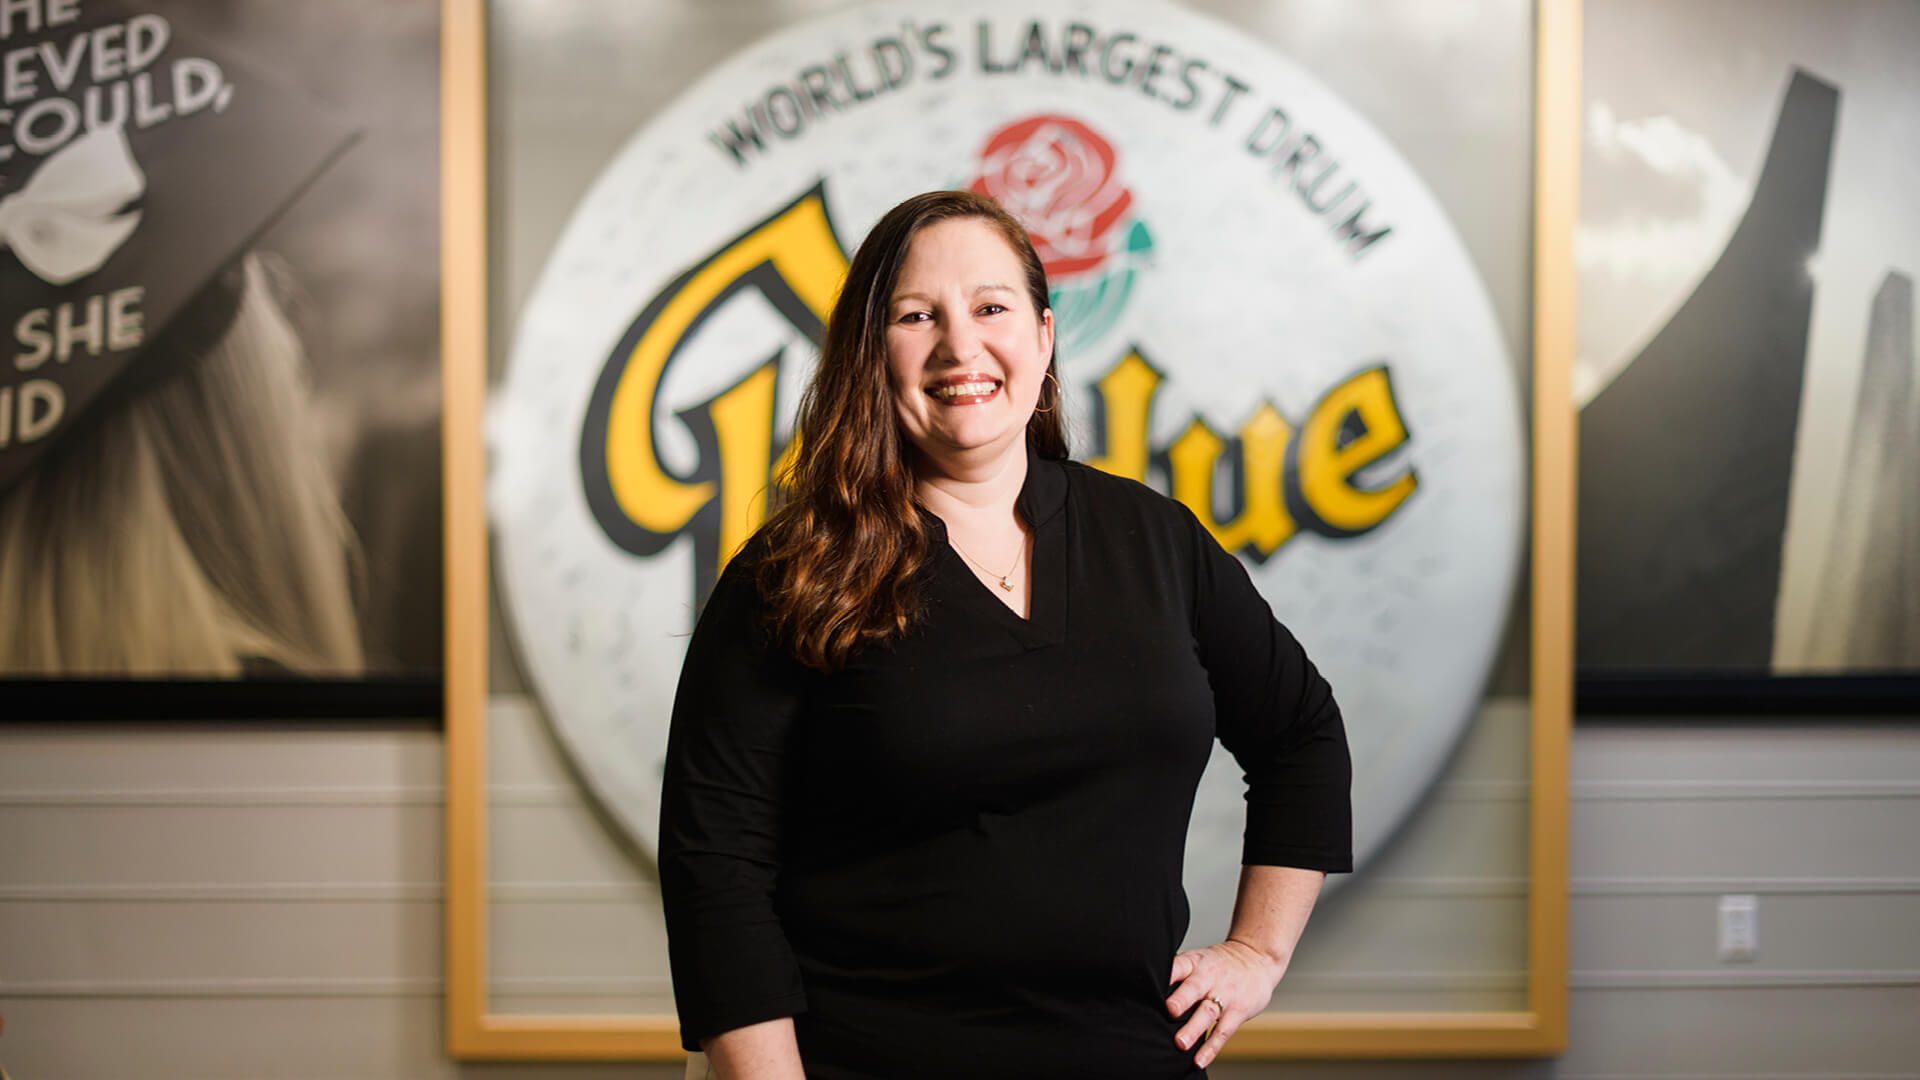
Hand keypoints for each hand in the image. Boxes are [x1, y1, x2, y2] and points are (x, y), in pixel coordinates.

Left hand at [1164, 938, 1288, 1067]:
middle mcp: (1209, 977)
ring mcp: (1225, 995)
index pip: (1179, 965)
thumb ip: (1176, 974)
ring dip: (1193, 1029)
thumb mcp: (1198, 959)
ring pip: (1208, 1012)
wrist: (1256, 959)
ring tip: (1180, 1043)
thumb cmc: (1217, 964)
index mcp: (1195, 962)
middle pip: (1194, 988)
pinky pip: (1223, 1032)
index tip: (1152, 984)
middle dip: (1181, 1000)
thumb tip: (1143, 990)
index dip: (1167, 974)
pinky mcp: (1238, 1012)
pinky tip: (1199, 1060)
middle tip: (1169, 1011)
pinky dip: (1211, 1048)